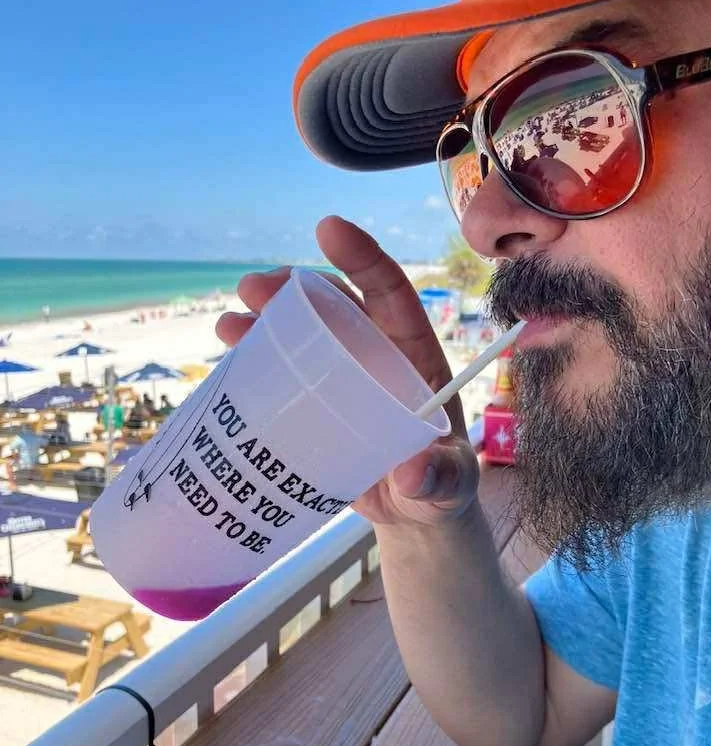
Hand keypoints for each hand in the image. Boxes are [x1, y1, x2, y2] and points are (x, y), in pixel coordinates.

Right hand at [216, 216, 479, 526]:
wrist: (412, 517)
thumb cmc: (441, 489)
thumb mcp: (449, 483)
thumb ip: (439, 476)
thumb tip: (414, 471)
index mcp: (412, 357)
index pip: (390, 294)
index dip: (363, 257)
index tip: (327, 227)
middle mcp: (373, 357)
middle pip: (333, 307)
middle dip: (293, 288)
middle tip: (254, 287)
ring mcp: (339, 380)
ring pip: (299, 335)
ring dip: (263, 320)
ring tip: (229, 324)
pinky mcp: (313, 407)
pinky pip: (280, 373)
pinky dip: (252, 359)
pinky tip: (227, 352)